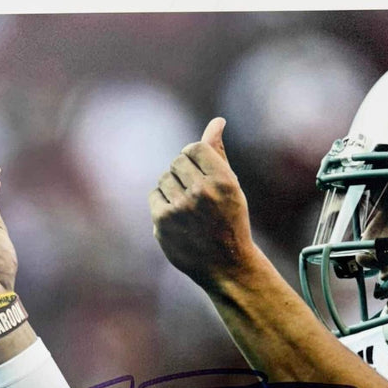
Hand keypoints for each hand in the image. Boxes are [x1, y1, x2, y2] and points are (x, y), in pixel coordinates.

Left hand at [149, 118, 257, 289]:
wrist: (227, 266)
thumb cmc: (231, 220)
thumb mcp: (231, 186)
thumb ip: (219, 153)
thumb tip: (216, 122)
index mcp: (223, 181)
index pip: (194, 148)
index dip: (195, 158)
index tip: (202, 173)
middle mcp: (202, 193)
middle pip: (177, 161)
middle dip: (185, 174)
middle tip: (198, 195)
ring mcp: (180, 209)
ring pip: (164, 178)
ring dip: (174, 188)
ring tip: (190, 209)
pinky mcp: (162, 223)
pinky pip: (155, 196)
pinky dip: (164, 204)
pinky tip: (180, 219)